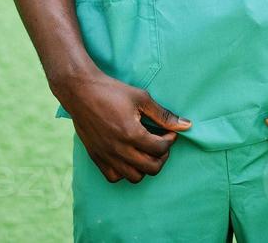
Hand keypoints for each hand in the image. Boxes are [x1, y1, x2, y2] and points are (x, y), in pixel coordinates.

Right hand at [55, 70, 191, 182]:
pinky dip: (124, 172)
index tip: (168, 132)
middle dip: (162, 156)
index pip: (160, 149)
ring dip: (145, 166)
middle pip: (151, 168)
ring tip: (145, 151)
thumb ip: (164, 115)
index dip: (170, 141)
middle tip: (160, 143)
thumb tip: (186, 125)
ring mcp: (106, 155)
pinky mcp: (96, 157)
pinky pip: (114, 177)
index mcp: (131, 133)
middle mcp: (119, 149)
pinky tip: (127, 157)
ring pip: (135, 177)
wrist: (81, 91)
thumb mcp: (141, 98)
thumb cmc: (112, 91)